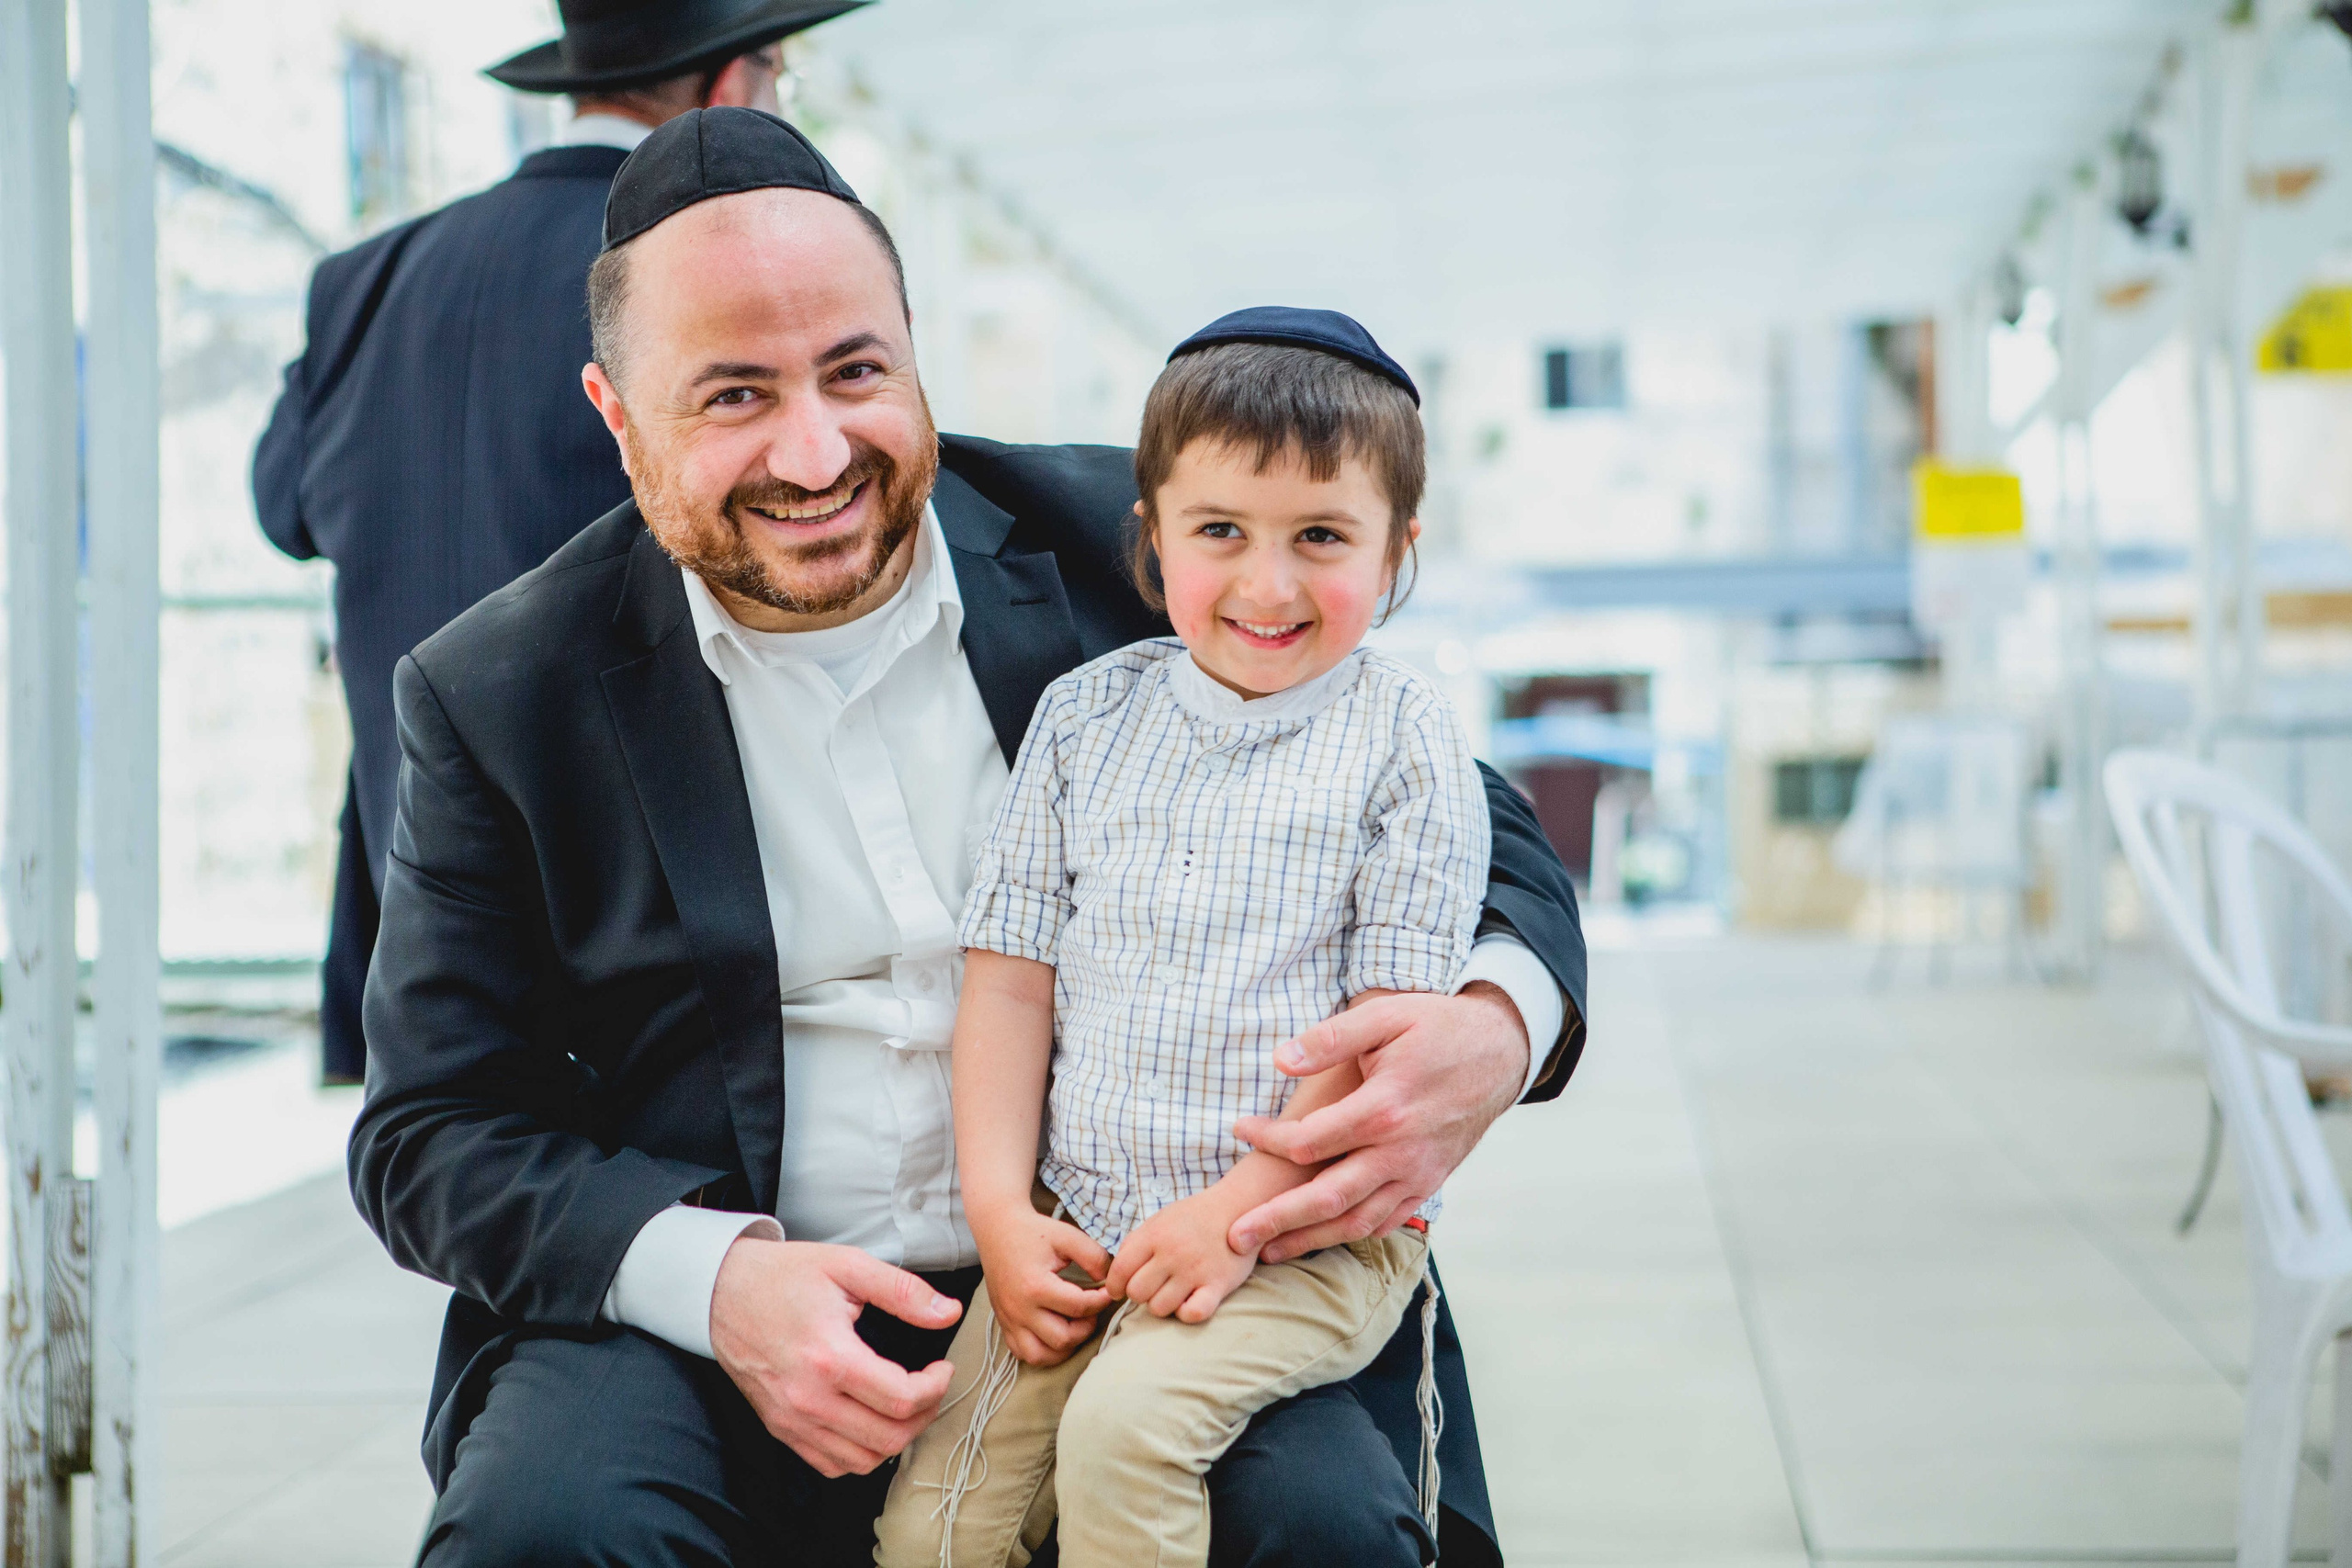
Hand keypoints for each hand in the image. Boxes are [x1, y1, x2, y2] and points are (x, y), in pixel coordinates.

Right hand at [709, 1237, 962, 1477]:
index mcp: (829, 1357)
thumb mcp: (847, 1265)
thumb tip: (948, 1313)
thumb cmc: (783, 1275)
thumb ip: (903, 1291)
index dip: (936, 1387)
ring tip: (906, 1404)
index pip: (902, 1399)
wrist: (721, 1291)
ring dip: (896, 1438)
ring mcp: (791, 1419)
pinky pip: (831, 1465)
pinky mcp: (780, 1428)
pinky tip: (870, 1421)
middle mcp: (808, 1398)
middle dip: (925, 1415)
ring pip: (863, 1460)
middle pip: (888, 1437)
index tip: (942, 1368)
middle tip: (931, 1387)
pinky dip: (860, 1453)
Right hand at [972, 1203, 1112, 1366]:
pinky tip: (1055, 1333)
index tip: (1108, 1291)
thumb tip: (1108, 1281)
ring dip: (1065, 1346)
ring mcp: (1010, 1320)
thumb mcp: (1067, 1236)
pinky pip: (1024, 1353)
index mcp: (1035, 1286)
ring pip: (1041, 1355)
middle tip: (1091, 1309)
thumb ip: (1094, 1257)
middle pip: (1063, 1338)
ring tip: (1074, 1324)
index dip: (1102, 1301)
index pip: (1079, 1307)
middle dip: (1085, 1327)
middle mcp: (1020, 1309)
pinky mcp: (1004, 1325)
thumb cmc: (1033, 1232)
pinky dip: (1043, 1351)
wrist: (998, 1230)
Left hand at [1106, 1192, 1256, 1322]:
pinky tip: (1189, 1302)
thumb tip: (1115, 1274)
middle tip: (1152, 1288)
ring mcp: (1195, 1270)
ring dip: (1162, 1305)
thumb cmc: (1193, 1217)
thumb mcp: (1158, 1220)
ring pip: (1159, 1308)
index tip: (1119, 1290)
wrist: (1237, 1207)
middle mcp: (1172, 1253)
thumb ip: (1135, 1243)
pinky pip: (1192, 1314)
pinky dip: (1187, 1313)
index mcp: (1154, 1235)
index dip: (1114, 1286)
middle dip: (1139, 1295)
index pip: (1119, 1271)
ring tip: (1171, 1293)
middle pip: (1137, 1293)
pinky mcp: (1218, 1284)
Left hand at [1228, 982, 1527, 1262]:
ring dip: (1310, 1240)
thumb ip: (1331, 1037)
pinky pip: (1387, 1220)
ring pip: (1357, 1220)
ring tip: (1269, 1252)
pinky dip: (1353, 1234)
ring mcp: (1418, 1173)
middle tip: (1235, 1235)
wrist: (1500, 1051)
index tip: (1240, 1129)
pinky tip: (1324, 1237)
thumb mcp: (1386, 1015)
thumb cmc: (1437, 1027)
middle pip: (1328, 1198)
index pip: (1310, 1141)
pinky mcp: (1429, 1182)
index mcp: (1385, 1108)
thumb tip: (1281, 1060)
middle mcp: (1402, 1151)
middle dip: (1278, 1219)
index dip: (1268, 1139)